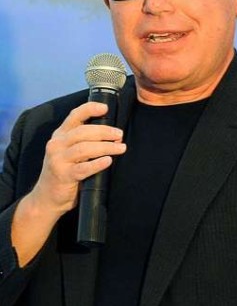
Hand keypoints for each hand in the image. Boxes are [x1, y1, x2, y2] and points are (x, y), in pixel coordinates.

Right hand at [30, 101, 126, 216]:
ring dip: (105, 147)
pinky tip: (108, 161)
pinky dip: (97, 164)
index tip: (105, 108)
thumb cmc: (65, 170)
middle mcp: (56, 145)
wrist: (47, 197)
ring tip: (120, 148)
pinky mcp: (63, 176)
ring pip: (84, 149)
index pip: (74, 116)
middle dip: (104, 131)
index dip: (90, 109)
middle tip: (119, 135)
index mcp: (60, 135)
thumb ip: (85, 139)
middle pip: (82, 132)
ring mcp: (58, 160)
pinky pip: (83, 168)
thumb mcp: (70, 150)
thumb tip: (114, 131)